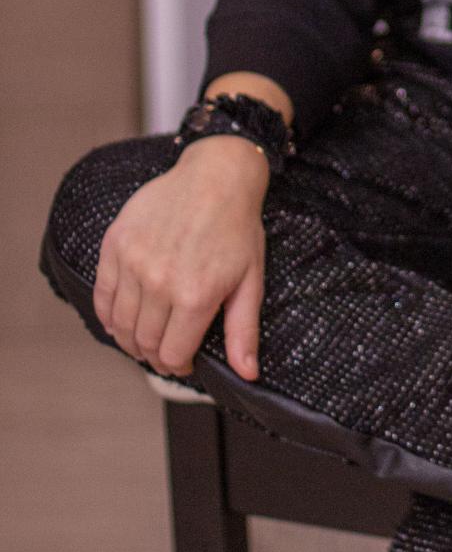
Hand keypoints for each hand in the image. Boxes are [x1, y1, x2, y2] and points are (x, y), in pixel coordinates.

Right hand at [92, 136, 268, 382]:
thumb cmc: (237, 228)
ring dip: (130, 339)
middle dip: (155, 355)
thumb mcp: (250, 281)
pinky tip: (121, 320)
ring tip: (145, 338)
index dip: (178, 365)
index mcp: (195, 296)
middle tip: (166, 352)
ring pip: (120, 323)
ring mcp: (133, 262)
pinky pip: (102, 294)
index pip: (172, 353)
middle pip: (143, 342)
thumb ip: (242, 331)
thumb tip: (247, 374)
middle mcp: (159, 282)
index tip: (184, 362)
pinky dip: (108, 315)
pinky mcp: (115, 244)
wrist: (215, 177)